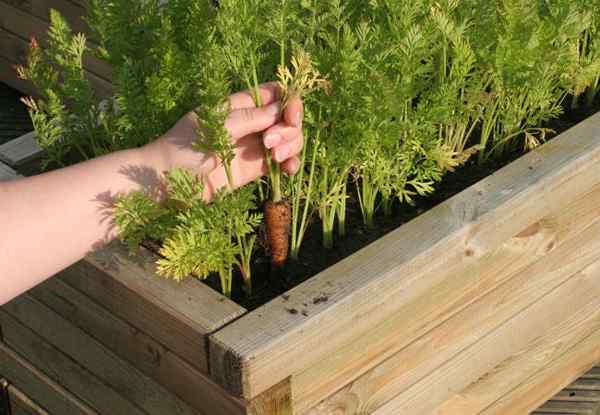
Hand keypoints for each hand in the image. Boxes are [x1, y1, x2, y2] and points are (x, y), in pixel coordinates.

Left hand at [143, 82, 303, 199]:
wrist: (165, 183)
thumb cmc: (183, 148)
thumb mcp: (216, 126)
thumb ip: (250, 118)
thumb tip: (280, 109)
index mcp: (237, 105)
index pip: (273, 94)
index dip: (289, 101)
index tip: (290, 115)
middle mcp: (248, 123)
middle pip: (285, 117)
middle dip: (288, 128)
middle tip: (270, 143)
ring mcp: (251, 146)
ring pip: (287, 139)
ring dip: (290, 145)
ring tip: (276, 158)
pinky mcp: (253, 170)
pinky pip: (280, 163)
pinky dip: (290, 163)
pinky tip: (288, 169)